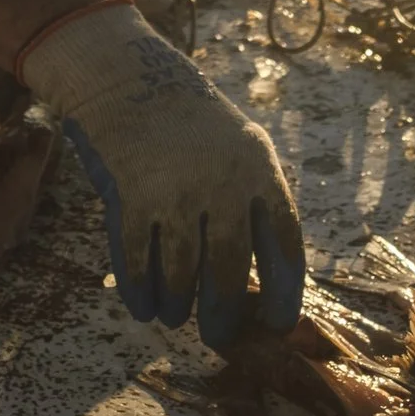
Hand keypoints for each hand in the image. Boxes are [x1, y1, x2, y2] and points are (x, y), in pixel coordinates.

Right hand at [21, 2, 304, 346]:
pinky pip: (137, 262)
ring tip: (175, 316)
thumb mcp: (246, 149)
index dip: (283, 295)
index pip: (284, 247)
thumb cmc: (196, 127)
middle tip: (218, 337)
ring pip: (179, 273)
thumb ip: (258, 205)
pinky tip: (144, 307)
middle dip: (222, 315)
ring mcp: (174, 191)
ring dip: (177, 305)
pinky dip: (140, 292)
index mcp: (260, 173)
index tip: (277, 324)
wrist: (131, 78)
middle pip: (227, 270)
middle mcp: (222, 184)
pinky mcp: (130, 197)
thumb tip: (269, 282)